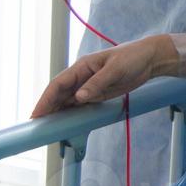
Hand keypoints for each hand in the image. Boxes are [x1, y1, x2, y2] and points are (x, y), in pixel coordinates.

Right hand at [30, 35, 169, 117]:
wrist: (149, 59)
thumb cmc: (132, 58)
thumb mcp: (115, 69)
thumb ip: (97, 83)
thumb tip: (78, 97)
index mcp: (82, 66)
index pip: (58, 83)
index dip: (46, 98)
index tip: (37, 113)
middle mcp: (81, 77)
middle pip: (59, 94)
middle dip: (47, 108)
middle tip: (36, 125)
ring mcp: (88, 86)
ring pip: (67, 101)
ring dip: (57, 112)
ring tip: (47, 128)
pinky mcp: (96, 94)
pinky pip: (79, 105)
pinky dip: (70, 114)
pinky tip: (64, 123)